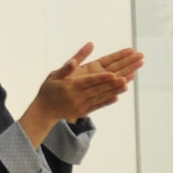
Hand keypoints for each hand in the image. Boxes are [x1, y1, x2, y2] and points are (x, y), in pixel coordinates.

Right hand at [24, 43, 140, 139]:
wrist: (44, 111)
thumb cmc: (49, 89)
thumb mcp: (54, 75)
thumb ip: (67, 67)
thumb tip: (74, 60)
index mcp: (70, 86)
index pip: (89, 81)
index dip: (102, 78)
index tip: (114, 74)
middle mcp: (77, 97)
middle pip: (98, 88)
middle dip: (114, 81)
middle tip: (128, 75)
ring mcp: (81, 106)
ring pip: (100, 97)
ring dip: (114, 91)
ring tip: (127, 84)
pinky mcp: (84, 112)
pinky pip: (97, 106)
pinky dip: (108, 101)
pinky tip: (118, 97)